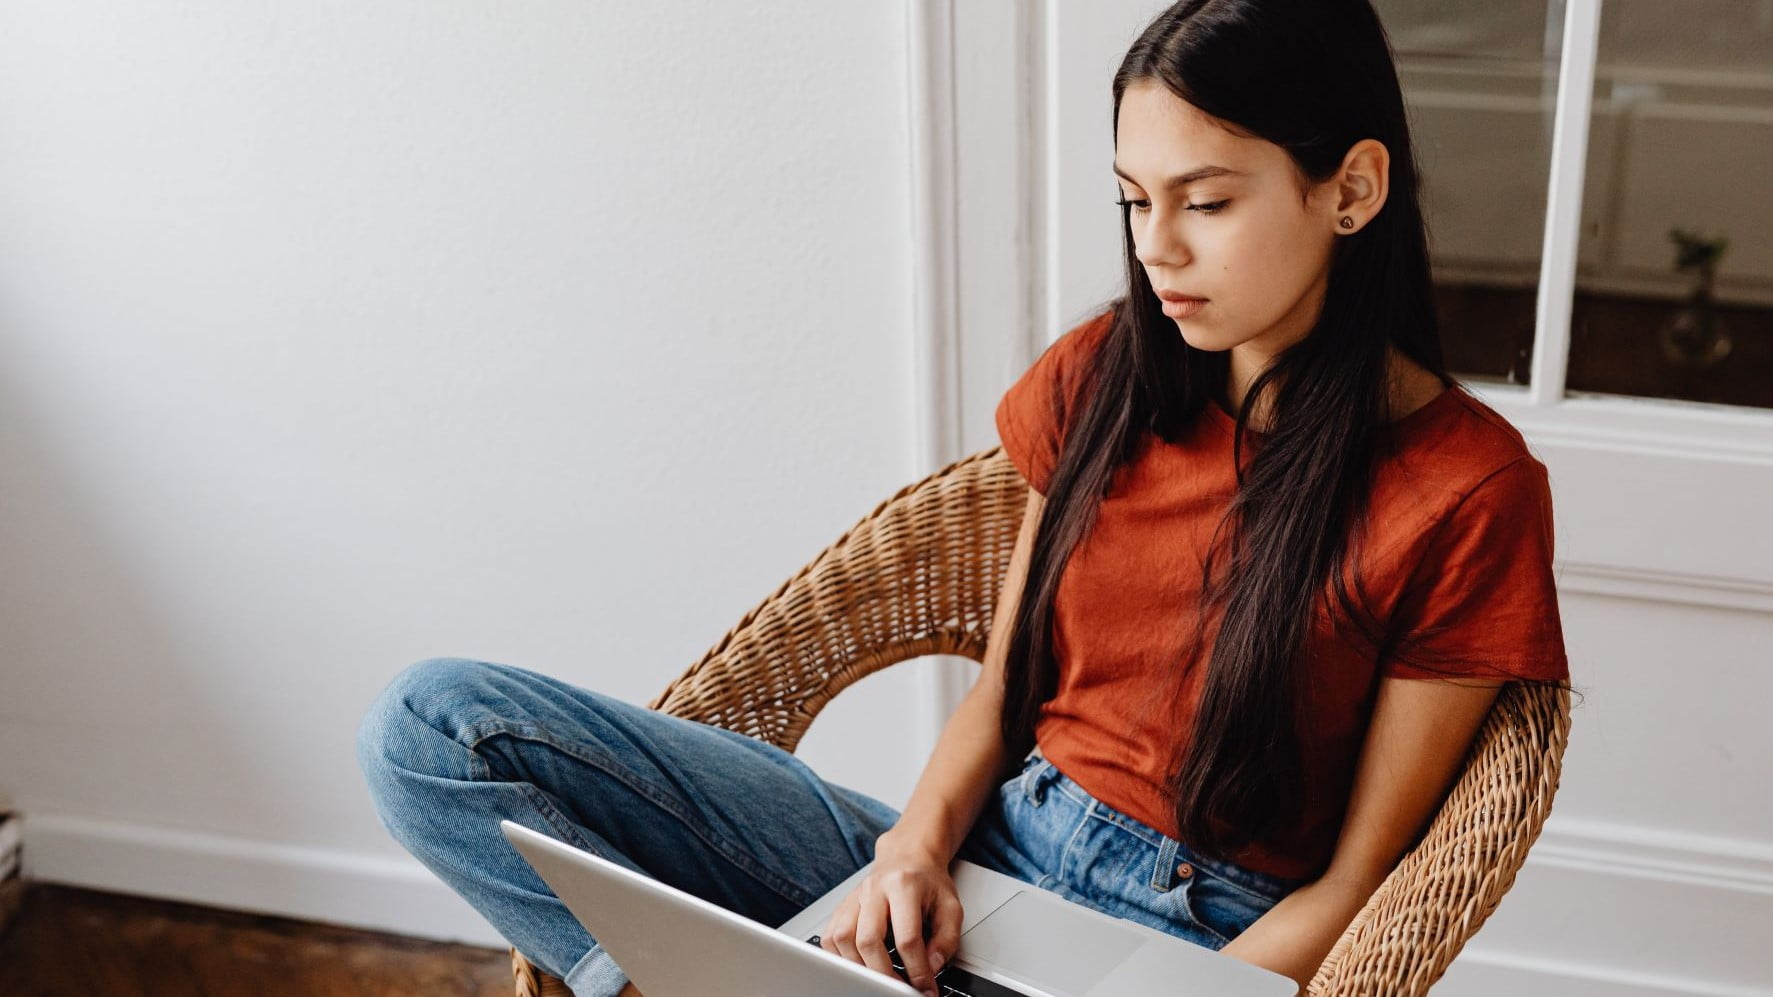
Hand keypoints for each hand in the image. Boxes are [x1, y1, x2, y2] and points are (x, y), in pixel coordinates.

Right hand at [818, 835, 962, 996]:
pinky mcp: (842, 906)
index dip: (917, 969)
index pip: (907, 937)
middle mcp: (875, 889)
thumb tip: (932, 967)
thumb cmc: (928, 881)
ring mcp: (855, 897)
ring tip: (879, 978)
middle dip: (884, 974)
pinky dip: (841, 957)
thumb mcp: (951, 906)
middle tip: (898, 989)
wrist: (907, 855)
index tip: (925, 987)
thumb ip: (947, 939)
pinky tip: (857, 965)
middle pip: (869, 939)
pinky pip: (830, 936)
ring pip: (843, 939)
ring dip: (860, 967)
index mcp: (904, 885)